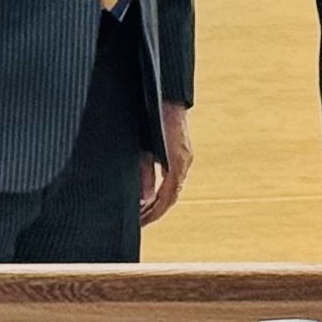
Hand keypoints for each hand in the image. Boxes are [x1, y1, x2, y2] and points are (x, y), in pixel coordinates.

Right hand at [141, 101, 192, 225]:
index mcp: (176, 162)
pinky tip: (147, 206)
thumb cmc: (153, 121)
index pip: (166, 193)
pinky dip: (159, 199)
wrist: (162, 96)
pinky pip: (170, 186)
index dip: (154, 208)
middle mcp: (183, 165)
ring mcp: (183, 162)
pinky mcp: (179, 159)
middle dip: (153, 214)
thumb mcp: (146, 152)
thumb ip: (146, 174)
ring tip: (140, 221)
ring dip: (155, 210)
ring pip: (171, 196)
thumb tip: (144, 198)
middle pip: (169, 199)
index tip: (140, 219)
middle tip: (138, 225)